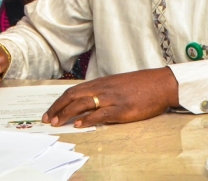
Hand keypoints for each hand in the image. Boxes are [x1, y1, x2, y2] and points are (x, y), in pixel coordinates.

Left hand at [42, 67, 179, 127]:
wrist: (160, 83)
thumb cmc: (140, 85)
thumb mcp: (116, 84)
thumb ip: (101, 91)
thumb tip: (88, 101)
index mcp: (100, 83)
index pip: (73, 91)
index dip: (59, 102)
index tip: (49, 111)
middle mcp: (102, 89)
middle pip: (73, 97)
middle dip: (57, 108)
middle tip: (47, 119)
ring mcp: (111, 98)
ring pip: (83, 104)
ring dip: (67, 114)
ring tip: (56, 123)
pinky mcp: (122, 109)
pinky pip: (101, 113)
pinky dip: (87, 119)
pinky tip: (78, 124)